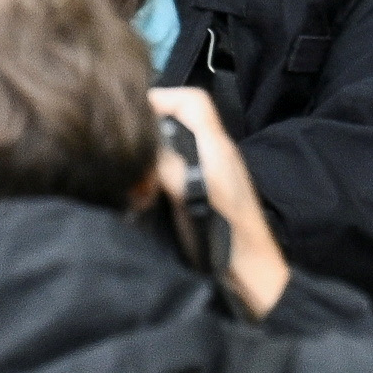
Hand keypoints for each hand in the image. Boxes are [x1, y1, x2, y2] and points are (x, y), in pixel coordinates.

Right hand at [149, 88, 290, 317]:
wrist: (252, 277)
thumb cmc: (229, 236)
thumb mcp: (194, 194)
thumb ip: (167, 164)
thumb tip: (137, 145)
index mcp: (217, 147)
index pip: (193, 100)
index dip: (162, 96)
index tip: (129, 110)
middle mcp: (214, 156)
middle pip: (179, 121)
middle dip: (148, 128)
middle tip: (120, 143)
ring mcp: (209, 177)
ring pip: (173, 148)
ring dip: (149, 156)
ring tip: (127, 171)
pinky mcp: (201, 197)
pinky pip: (173, 173)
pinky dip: (153, 178)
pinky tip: (140, 195)